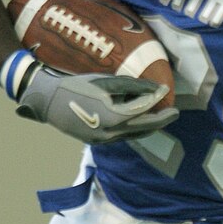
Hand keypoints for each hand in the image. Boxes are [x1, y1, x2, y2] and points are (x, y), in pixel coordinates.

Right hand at [16, 63, 178, 143]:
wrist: (48, 101)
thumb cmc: (77, 86)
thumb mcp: (106, 82)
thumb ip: (132, 86)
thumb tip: (155, 88)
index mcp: (113, 117)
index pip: (143, 111)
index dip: (158, 102)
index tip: (166, 91)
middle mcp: (109, 133)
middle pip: (143, 128)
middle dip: (161, 120)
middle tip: (175, 112)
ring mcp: (103, 140)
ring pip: (133, 135)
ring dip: (149, 127)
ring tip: (162, 117)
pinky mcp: (97, 141)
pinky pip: (122, 136)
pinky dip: (134, 130)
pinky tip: (141, 122)